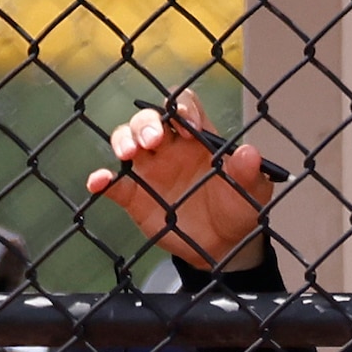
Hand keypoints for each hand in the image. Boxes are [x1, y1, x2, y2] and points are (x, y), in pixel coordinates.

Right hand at [86, 92, 281, 267]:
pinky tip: (98, 182)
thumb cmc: (239, 207)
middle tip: (153, 140)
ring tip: (129, 153)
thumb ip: (249, 173)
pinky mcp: (136, 196)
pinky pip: (115, 184)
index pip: (184, 105)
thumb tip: (249, 153)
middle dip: (147, 123)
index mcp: (198, 137)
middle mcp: (169, 146)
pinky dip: (102, 180)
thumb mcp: (253, 191)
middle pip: (149, 118)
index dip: (182, 108)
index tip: (188, 128)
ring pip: (127, 140)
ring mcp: (150, 169)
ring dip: (124, 140)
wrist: (225, 246)